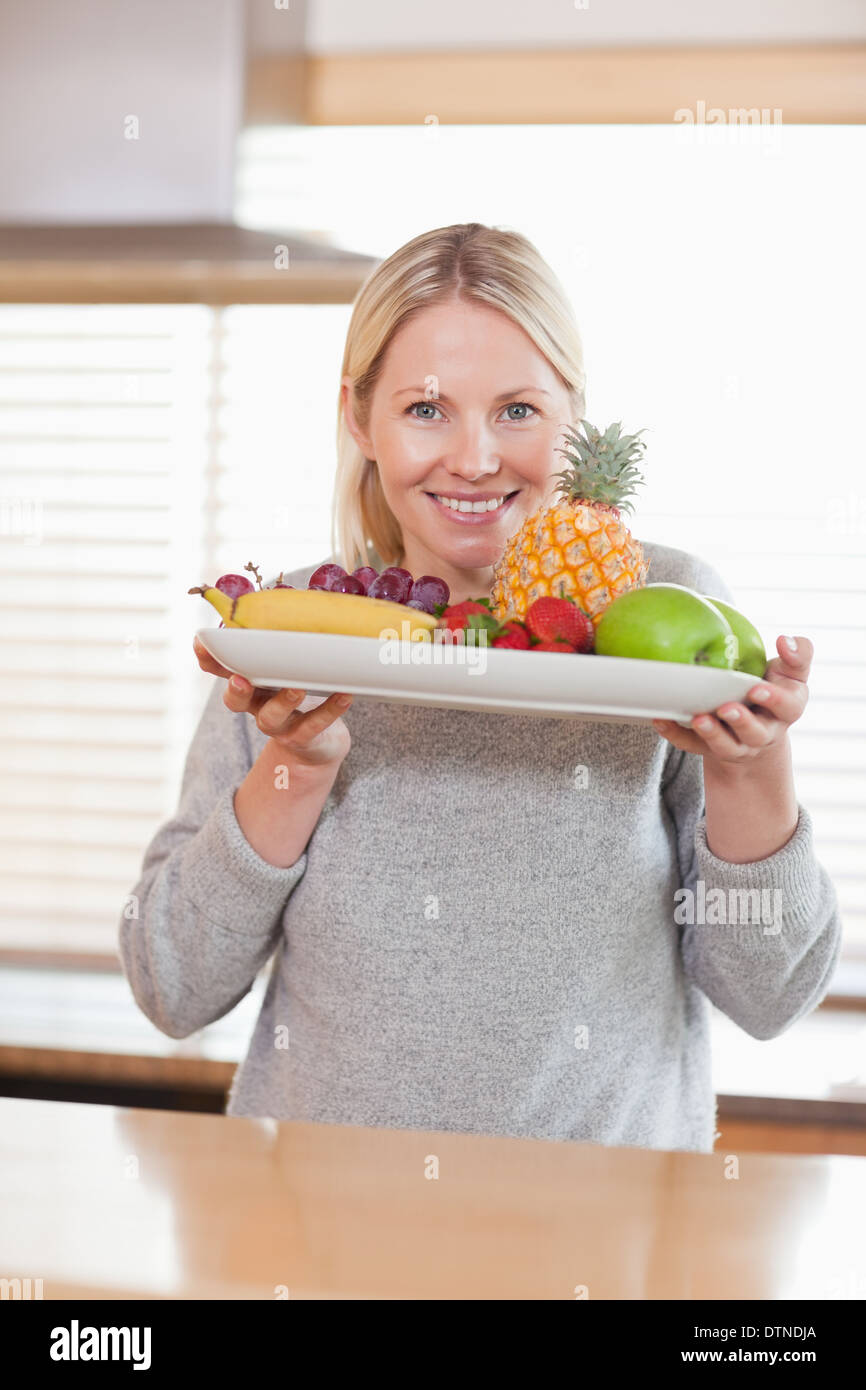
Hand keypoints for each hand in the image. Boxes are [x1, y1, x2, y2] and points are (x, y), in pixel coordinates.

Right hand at [193, 635, 352, 768]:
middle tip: (241, 679)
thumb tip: (299, 599)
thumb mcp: (287, 669)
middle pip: (236, 702)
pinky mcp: (303, 737)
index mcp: (250, 684)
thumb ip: (284, 645)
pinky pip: (314, 726)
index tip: (201, 641)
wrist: (317, 746)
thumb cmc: (300, 694)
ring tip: (297, 687)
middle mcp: (257, 706)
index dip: (209, 659)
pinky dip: (329, 711)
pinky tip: (344, 696)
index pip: (222, 671)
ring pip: (271, 718)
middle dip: (236, 691)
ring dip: (283, 701)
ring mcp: (279, 726)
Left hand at [651, 635, 810, 766]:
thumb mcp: (791, 671)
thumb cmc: (774, 687)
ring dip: (712, 734)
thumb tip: (785, 640)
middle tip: (726, 708)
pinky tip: (661, 719)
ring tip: (698, 719)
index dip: (774, 700)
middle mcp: (763, 733)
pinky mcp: (710, 749)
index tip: (757, 688)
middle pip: (755, 733)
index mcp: (787, 710)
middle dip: (741, 722)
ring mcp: (737, 745)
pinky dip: (676, 735)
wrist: (756, 725)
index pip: (787, 707)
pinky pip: (692, 746)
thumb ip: (798, 654)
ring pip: (726, 746)